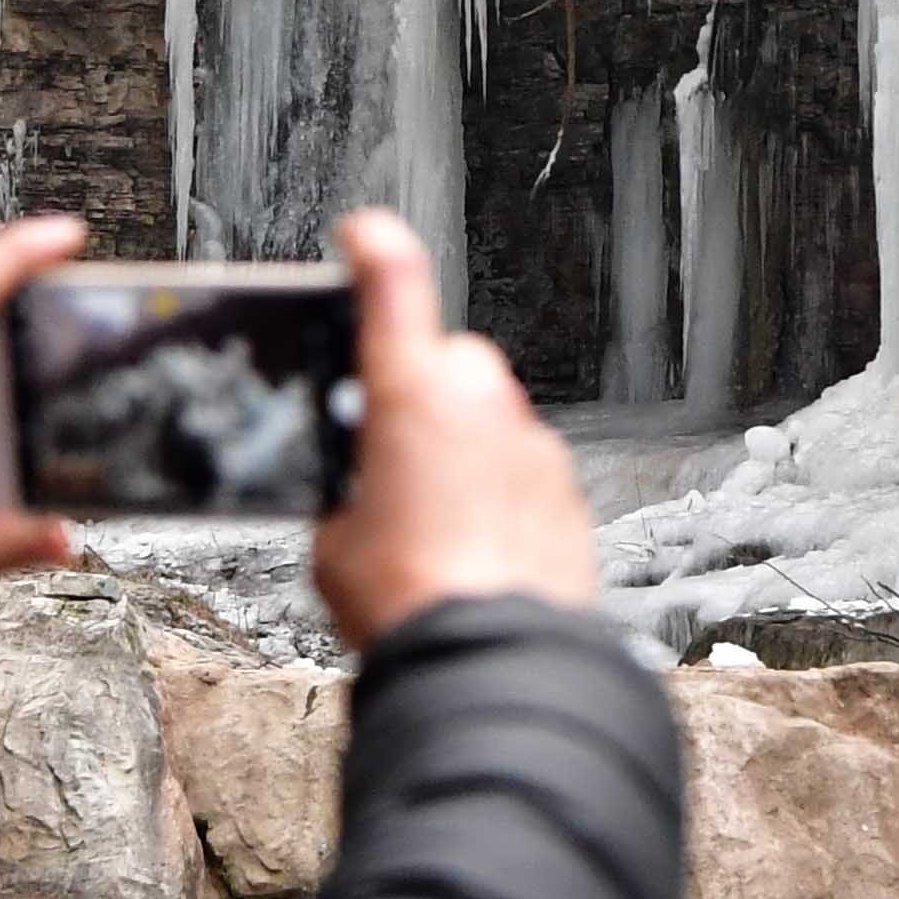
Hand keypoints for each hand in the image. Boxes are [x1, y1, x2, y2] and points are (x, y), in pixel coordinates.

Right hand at [310, 207, 599, 647]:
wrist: (490, 661)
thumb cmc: (410, 601)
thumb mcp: (333, 538)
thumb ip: (345, 489)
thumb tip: (359, 494)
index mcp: (411, 394)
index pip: (394, 282)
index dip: (374, 249)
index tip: (364, 237)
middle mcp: (481, 402)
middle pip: (446, 361)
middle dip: (417, 394)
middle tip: (386, 456)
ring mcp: (531, 444)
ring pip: (489, 417)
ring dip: (462, 448)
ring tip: (429, 523)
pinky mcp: (565, 490)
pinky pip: (522, 467)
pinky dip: (499, 491)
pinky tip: (472, 546)